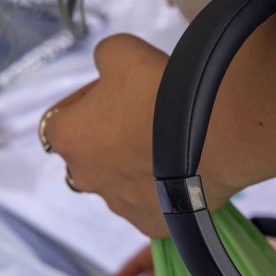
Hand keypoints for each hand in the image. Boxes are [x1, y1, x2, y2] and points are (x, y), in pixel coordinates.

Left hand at [43, 34, 234, 237]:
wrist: (215, 134)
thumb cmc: (159, 90)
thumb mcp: (121, 51)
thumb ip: (104, 57)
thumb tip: (108, 66)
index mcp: (68, 137)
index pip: (60, 118)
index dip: (85, 102)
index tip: (113, 92)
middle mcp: (86, 178)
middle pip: (90, 155)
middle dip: (109, 138)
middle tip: (143, 116)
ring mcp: (120, 205)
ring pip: (120, 183)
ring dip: (136, 165)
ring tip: (170, 143)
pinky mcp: (153, 224)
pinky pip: (152, 204)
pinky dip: (163, 190)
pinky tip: (184, 170)